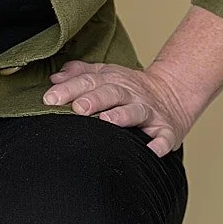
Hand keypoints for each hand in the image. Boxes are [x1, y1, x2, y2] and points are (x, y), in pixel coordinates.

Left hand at [43, 60, 194, 156]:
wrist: (172, 93)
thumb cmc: (130, 88)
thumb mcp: (106, 74)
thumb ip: (80, 74)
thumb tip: (55, 78)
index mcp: (112, 79)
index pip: (88, 80)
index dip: (69, 89)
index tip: (49, 99)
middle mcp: (130, 92)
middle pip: (110, 92)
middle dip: (94, 99)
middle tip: (77, 108)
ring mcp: (149, 110)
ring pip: (135, 110)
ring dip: (122, 116)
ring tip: (107, 121)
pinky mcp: (166, 129)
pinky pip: (165, 136)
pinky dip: (160, 143)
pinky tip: (152, 150)